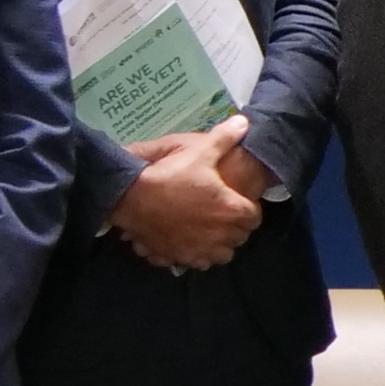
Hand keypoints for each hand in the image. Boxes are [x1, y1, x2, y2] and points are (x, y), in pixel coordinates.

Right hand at [107, 126, 264, 271]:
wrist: (130, 196)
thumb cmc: (170, 173)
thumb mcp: (199, 151)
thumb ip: (225, 138)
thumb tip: (244, 122)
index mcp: (231, 210)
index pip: (254, 217)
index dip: (248, 208)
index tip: (238, 200)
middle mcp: (219, 235)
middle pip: (240, 237)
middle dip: (235, 226)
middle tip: (223, 212)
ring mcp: (199, 250)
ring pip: (222, 255)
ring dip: (220, 244)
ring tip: (209, 229)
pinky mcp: (179, 258)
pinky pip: (198, 263)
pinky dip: (198, 254)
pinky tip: (189, 241)